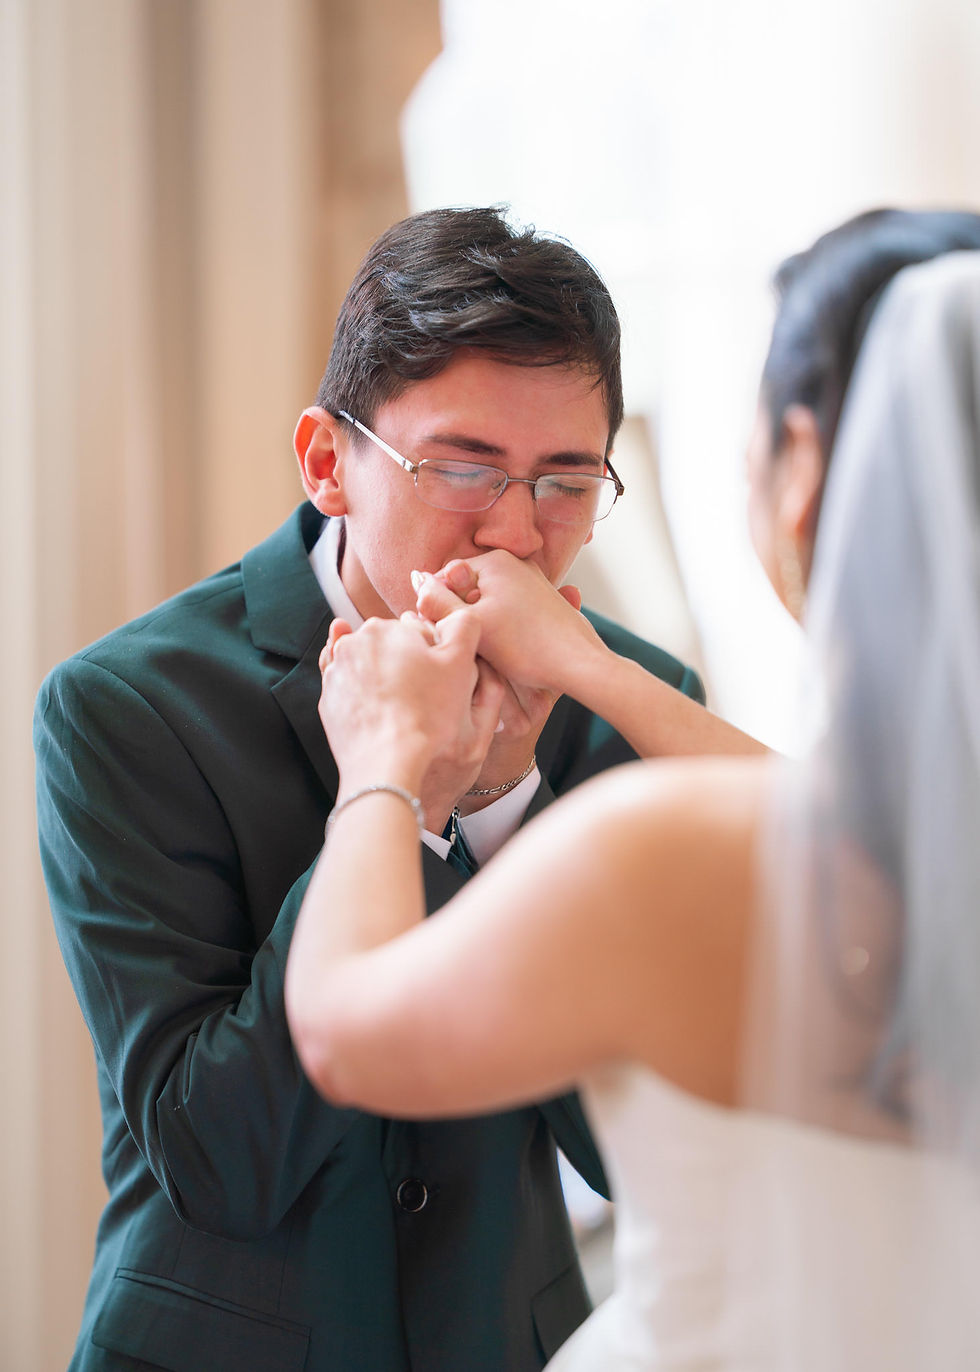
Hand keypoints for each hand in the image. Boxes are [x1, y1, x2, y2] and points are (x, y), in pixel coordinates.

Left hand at [319, 611, 504, 831]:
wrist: (387, 764)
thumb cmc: (428, 717)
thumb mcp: (460, 665)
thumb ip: (464, 627)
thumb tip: (460, 615)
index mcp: (388, 628)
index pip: (419, 632)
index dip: (437, 657)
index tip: (443, 680)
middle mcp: (355, 643)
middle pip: (391, 648)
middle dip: (407, 665)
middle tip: (426, 697)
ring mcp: (336, 672)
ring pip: (370, 667)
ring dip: (385, 679)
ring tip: (405, 709)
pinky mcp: (329, 699)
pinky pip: (352, 689)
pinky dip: (365, 696)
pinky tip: (382, 711)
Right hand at [414, 551, 601, 696]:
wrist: (578, 665)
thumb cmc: (526, 646)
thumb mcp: (472, 623)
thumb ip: (437, 601)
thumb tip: (416, 577)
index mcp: (494, 560)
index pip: (446, 578)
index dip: (438, 607)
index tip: (441, 632)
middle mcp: (515, 564)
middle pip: (468, 589)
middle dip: (460, 615)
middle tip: (464, 644)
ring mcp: (532, 582)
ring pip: (488, 603)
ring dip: (481, 624)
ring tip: (489, 650)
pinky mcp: (543, 602)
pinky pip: (508, 612)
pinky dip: (502, 628)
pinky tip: (508, 650)